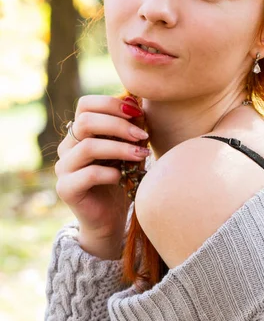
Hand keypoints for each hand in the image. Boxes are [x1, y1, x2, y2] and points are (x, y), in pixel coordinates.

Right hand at [55, 95, 149, 257]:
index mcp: (79, 133)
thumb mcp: (129, 150)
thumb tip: (139, 101)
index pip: (85, 104)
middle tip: (143, 135)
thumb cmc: (122, 180)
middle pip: (86, 121)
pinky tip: (123, 177)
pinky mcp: (66, 188)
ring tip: (141, 155)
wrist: (111, 219)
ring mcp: (63, 167)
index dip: (111, 103)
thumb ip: (130, 129)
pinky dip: (110, 173)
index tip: (138, 112)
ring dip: (119, 148)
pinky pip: (88, 174)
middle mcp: (67, 146)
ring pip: (88, 146)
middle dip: (119, 125)